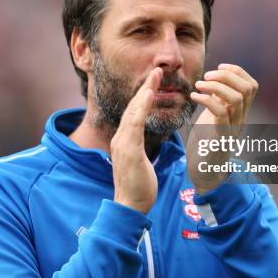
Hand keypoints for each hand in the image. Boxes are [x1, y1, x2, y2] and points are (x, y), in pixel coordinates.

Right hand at [111, 67, 162, 213]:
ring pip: (134, 112)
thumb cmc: (138, 187)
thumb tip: (142, 143)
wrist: (130, 206)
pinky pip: (135, 124)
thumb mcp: (140, 163)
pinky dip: (141, 108)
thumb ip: (139, 149)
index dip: (143, 96)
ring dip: (145, 92)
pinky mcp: (128, 150)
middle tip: (156, 70)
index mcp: (124, 141)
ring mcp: (122, 144)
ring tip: (154, 76)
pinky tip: (148, 96)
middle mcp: (120, 139)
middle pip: (133, 107)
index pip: (134, 113)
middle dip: (145, 87)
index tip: (153, 82)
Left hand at [188, 64, 257, 193]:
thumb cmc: (206, 144)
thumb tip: (217, 79)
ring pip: (236, 99)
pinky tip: (194, 96)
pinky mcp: (221, 139)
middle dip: (227, 76)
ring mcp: (233, 130)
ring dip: (216, 86)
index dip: (237, 71)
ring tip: (198, 84)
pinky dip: (207, 100)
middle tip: (206, 76)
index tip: (218, 67)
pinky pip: (221, 114)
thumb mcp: (213, 116)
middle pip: (247, 89)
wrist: (203, 174)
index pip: (251, 86)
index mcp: (240, 113)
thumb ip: (219, 100)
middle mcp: (241, 120)